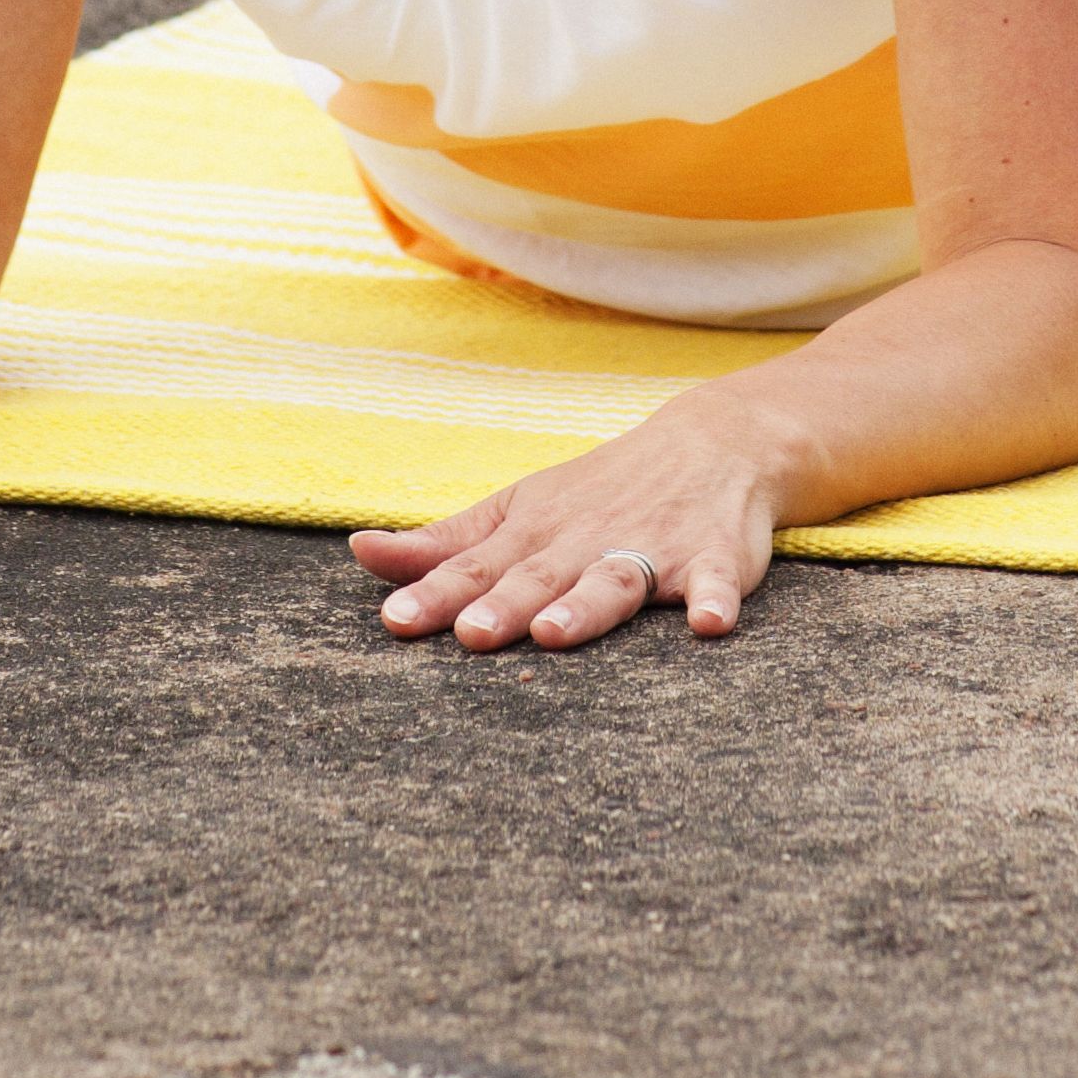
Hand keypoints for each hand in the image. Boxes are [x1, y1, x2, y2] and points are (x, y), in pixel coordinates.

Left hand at [351, 414, 782, 648]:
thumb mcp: (517, 510)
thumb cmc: (596, 493)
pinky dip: (717, 599)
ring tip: (558, 630)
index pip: (477, 567)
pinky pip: (719, 582)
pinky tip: (711, 623)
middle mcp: (587, 539)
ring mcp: (653, 547)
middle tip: (474, 635)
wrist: (712, 443)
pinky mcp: (715, 558)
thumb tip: (358, 552)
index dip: (436, 595)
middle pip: (541, 576)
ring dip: (587, 603)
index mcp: (536, 532)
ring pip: (615, 580)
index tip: (396, 621)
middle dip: (506, 605)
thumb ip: (443, 545)